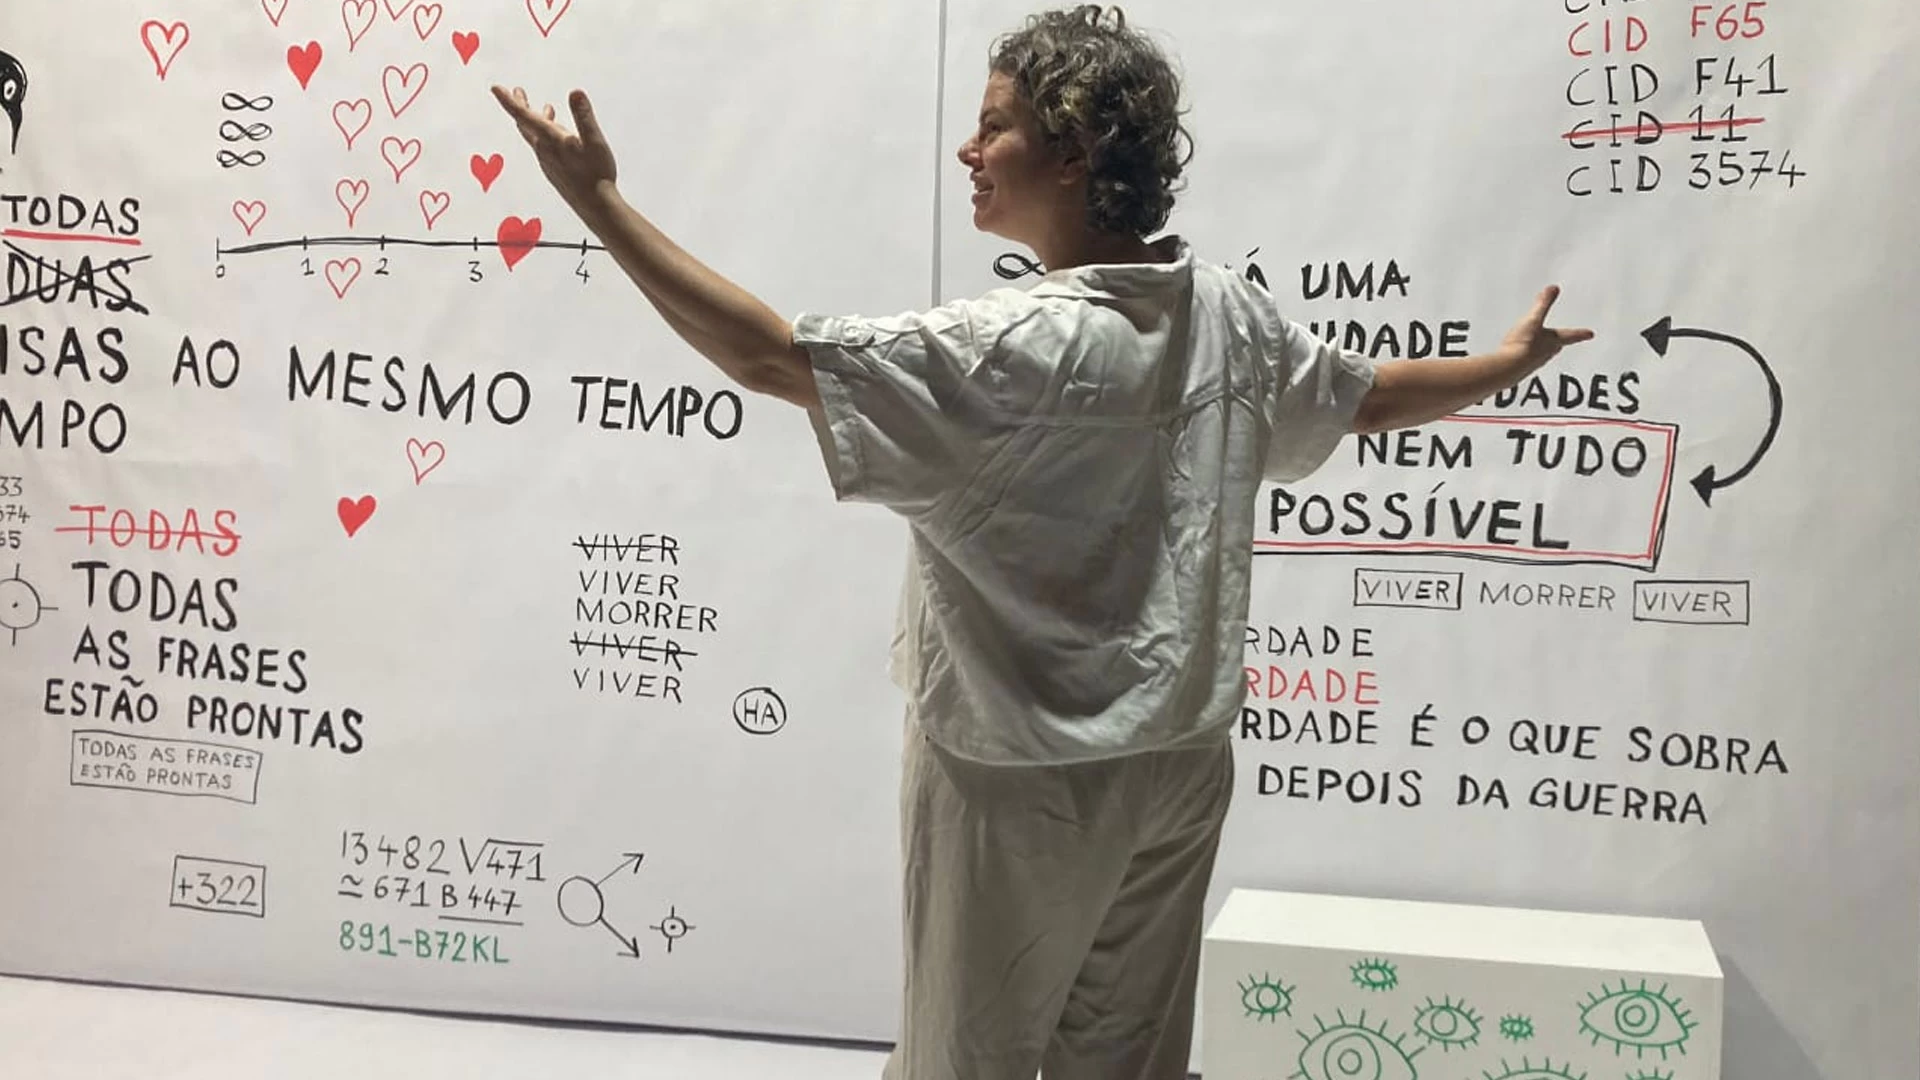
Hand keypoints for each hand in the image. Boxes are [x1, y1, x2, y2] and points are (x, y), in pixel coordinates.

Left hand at [490, 85, 618, 220]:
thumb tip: (575, 92)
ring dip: (537, 120)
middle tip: (517, 92)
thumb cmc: (596, 173)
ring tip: (547, 108)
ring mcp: (547, 161)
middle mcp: (544, 150)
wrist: (596, 206)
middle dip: (520, 106)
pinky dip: (546, 135)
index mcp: (550, 139)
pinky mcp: (554, 170)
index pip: (522, 115)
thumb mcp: (594, 140)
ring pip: (536, 136)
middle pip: (525, 124)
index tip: (495, 88)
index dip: (508, 100)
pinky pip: (544, 148)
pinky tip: (558, 136)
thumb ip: (584, 116)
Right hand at [1498, 285, 1594, 371]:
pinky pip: (1528, 361)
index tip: (1590, 334)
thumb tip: (1554, 289)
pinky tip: (1519, 355)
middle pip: (1557, 346)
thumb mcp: (1533, 319)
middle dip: (1560, 341)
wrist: (1508, 366)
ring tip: (1540, 345)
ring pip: (1543, 354)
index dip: (1580, 333)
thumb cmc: (1523, 344)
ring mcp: (1534, 362)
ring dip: (1542, 349)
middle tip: (1564, 339)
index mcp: (1553, 341)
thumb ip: (1543, 304)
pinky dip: (1527, 356)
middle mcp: (1546, 353)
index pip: (1571, 335)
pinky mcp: (1521, 368)